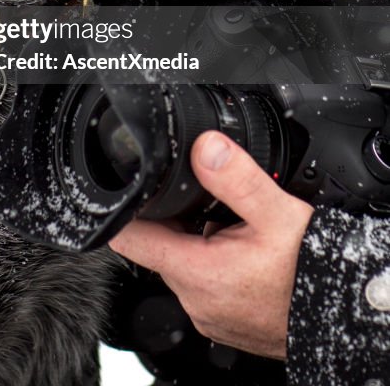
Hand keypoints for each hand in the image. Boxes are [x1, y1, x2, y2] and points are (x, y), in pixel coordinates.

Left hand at [109, 130, 313, 360]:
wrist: (343, 316)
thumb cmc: (314, 272)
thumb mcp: (277, 213)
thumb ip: (237, 178)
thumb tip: (204, 146)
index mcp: (197, 271)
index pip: (130, 240)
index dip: (123, 211)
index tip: (125, 189)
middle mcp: (196, 298)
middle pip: (160, 246)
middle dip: (175, 219)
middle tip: (207, 200)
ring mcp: (209, 313)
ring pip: (184, 263)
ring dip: (198, 241)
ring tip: (232, 226)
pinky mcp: (225, 321)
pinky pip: (205, 283)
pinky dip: (215, 262)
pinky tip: (243, 250)